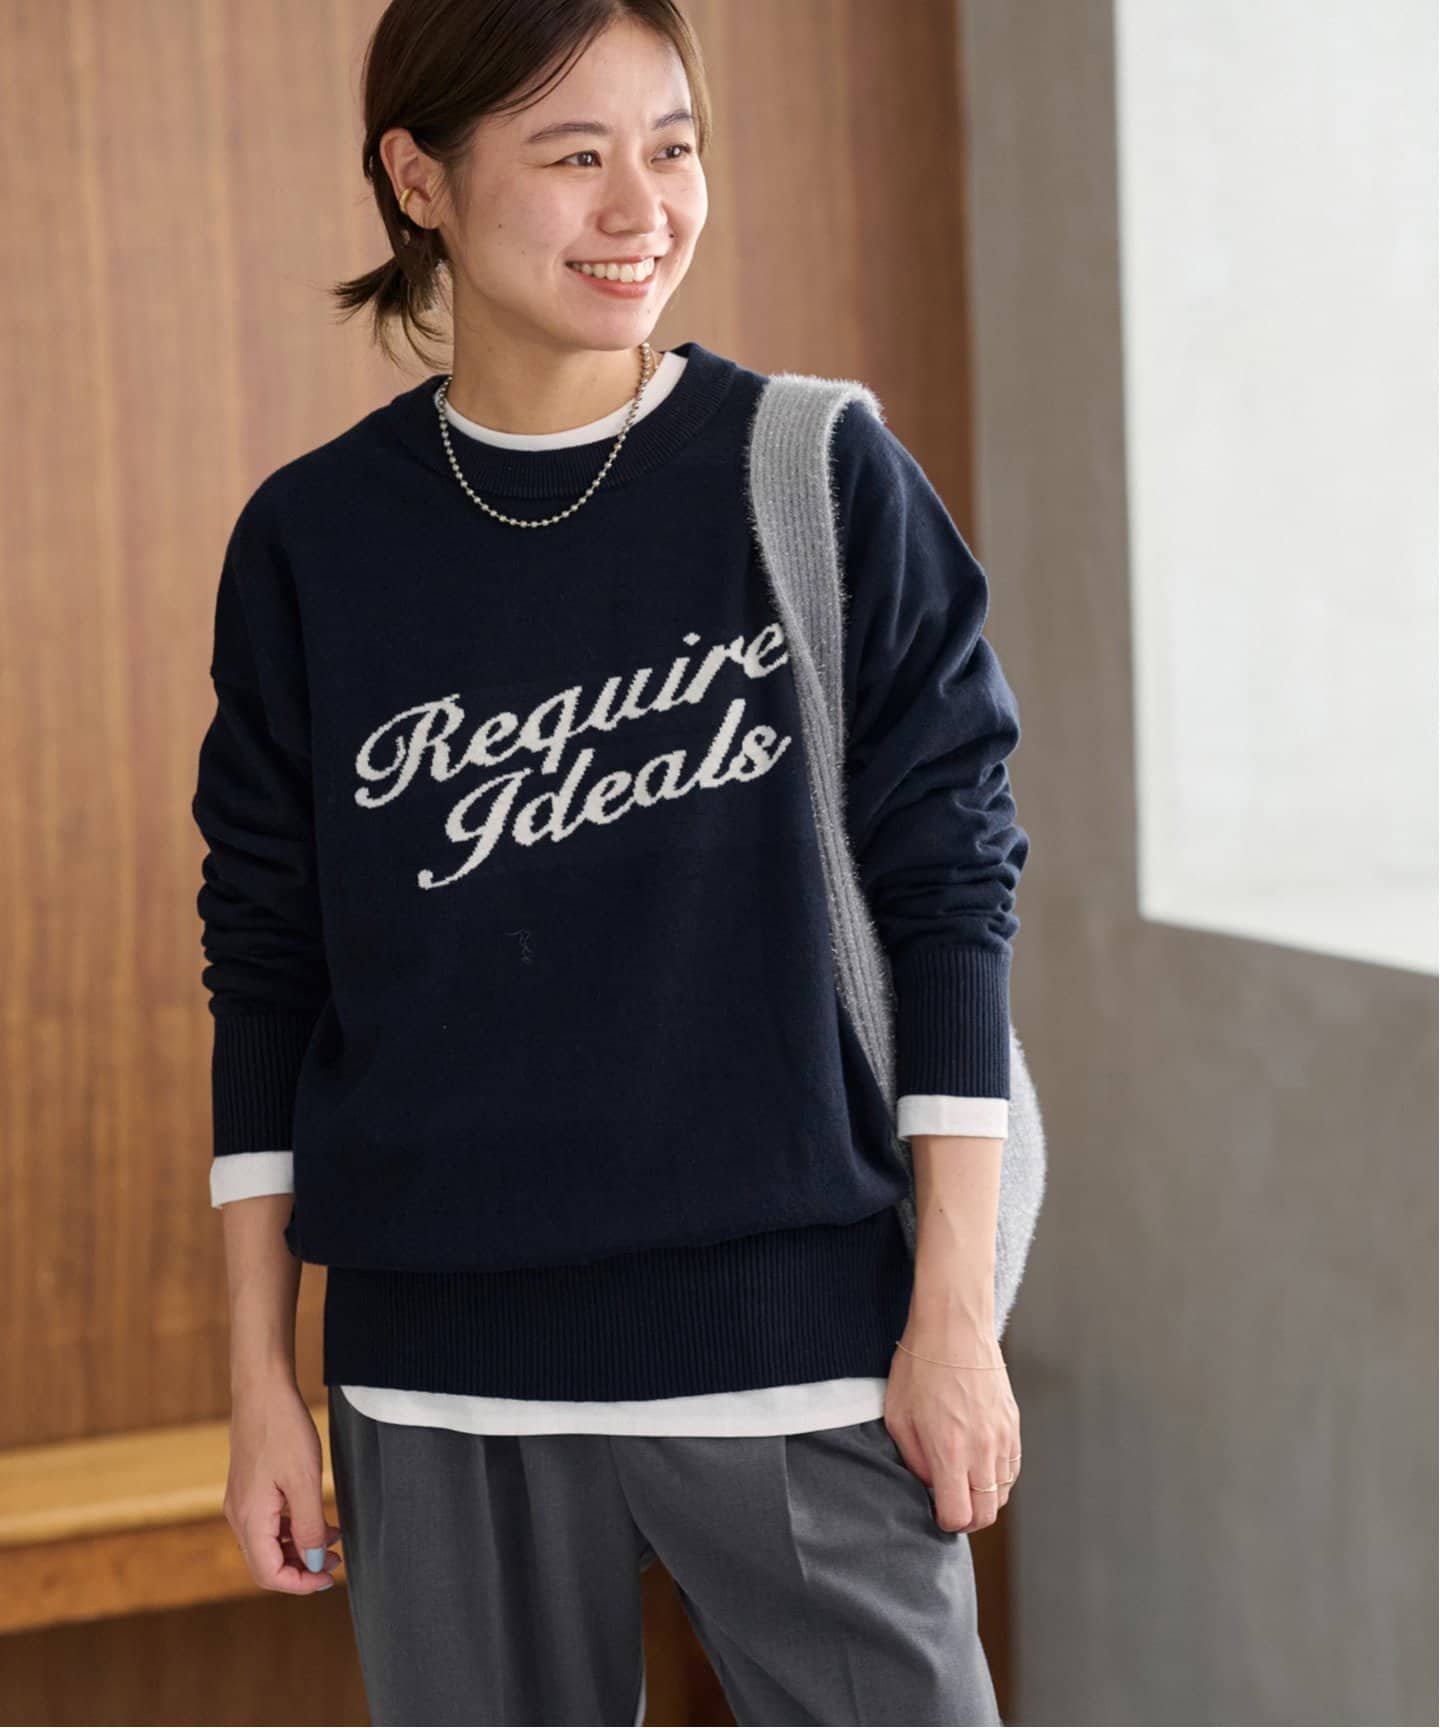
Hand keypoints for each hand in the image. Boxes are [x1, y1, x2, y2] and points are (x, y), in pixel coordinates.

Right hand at [225, 1375, 342, 1593]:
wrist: (262, 1389)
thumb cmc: (283, 1429)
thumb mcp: (305, 1480)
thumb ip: (309, 1526)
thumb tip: (315, 1563)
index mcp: (249, 1519)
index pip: (269, 1574)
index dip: (300, 1583)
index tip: (330, 1577)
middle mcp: (239, 1515)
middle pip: (267, 1563)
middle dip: (302, 1568)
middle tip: (337, 1561)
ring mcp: (241, 1501)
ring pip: (268, 1543)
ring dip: (299, 1548)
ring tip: (333, 1538)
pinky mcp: (248, 1488)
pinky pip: (267, 1523)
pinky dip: (291, 1528)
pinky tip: (315, 1518)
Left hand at [884, 1328, 1020, 1533]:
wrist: (953, 1327)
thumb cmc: (919, 1368)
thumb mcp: (898, 1417)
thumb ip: (914, 1461)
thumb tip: (929, 1486)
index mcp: (950, 1451)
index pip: (959, 1517)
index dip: (944, 1521)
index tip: (934, 1509)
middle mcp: (983, 1450)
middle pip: (987, 1514)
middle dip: (967, 1517)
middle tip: (948, 1502)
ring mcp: (1003, 1437)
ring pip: (1002, 1493)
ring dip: (982, 1495)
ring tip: (961, 1477)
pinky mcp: (1013, 1424)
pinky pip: (1012, 1468)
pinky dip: (998, 1475)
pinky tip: (978, 1461)